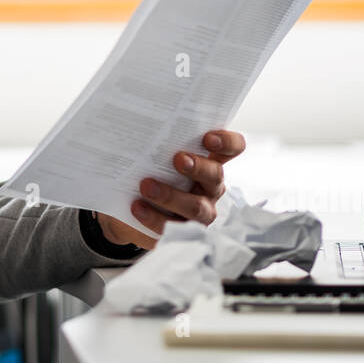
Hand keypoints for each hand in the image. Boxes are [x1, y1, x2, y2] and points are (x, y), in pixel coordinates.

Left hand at [96, 129, 245, 250]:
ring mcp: (201, 212)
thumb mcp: (158, 157)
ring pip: (196, 207)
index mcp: (210, 162)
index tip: (208, 138)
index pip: (232, 148)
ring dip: (172, 195)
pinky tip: (137, 207)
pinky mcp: (183, 233)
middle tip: (178, 159)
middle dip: (198, 167)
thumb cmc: (152, 172)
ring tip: (147, 186)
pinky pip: (173, 228)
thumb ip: (161, 144)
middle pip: (215, 176)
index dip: (227, 142)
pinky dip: (153, 217)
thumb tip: (141, 129)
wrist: (131, 206)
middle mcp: (211, 188)